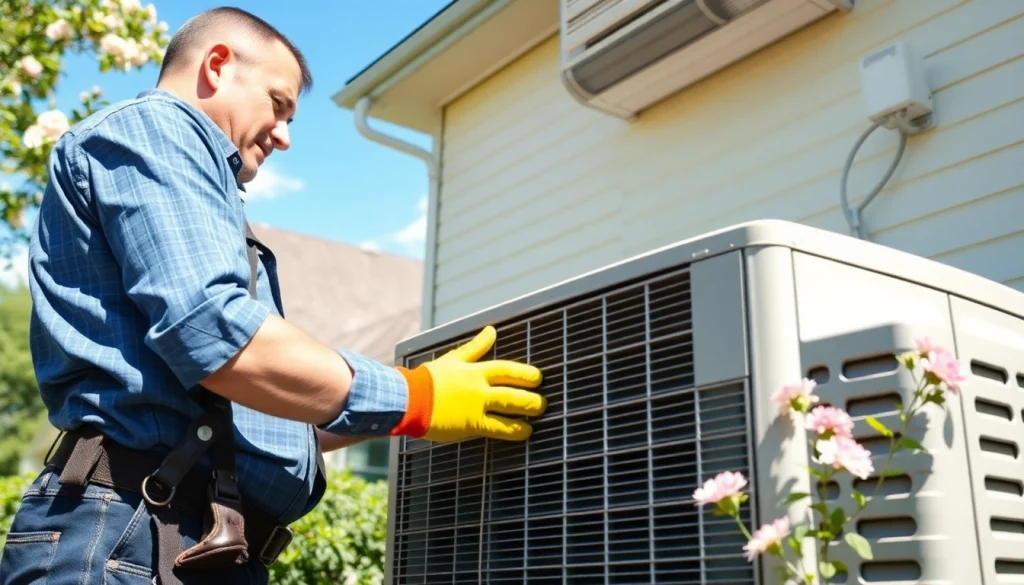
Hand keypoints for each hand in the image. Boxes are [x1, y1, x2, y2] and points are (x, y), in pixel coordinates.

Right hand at [392, 325, 545, 441]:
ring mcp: (477, 407)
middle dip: (532, 395)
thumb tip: (491, 330)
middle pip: (513, 390)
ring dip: (528, 411)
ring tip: (539, 414)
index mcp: (475, 370)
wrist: (408, 400)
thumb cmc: (427, 380)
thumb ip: (475, 347)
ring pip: (511, 408)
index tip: (538, 377)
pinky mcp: (472, 425)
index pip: (507, 369)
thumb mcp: (453, 359)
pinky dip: (515, 431)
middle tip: (542, 401)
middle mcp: (480, 387)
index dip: (526, 374)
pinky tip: (525, 432)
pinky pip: (499, 429)